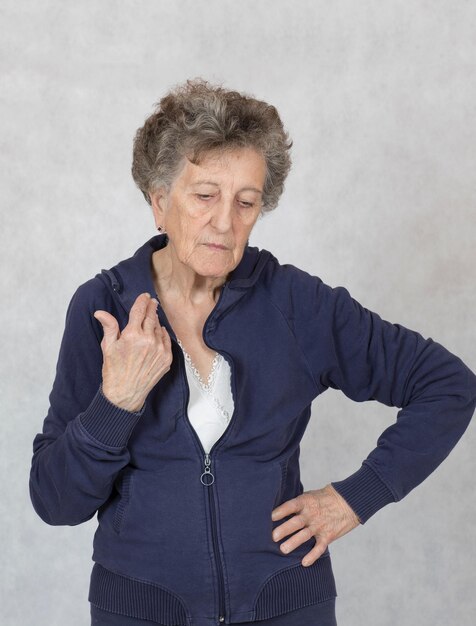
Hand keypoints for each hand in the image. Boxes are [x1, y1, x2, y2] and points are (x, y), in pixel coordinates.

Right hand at [93, 292, 172, 411]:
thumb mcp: (108, 347)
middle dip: (151, 308)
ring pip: (160, 329)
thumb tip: (100, 312)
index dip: (142, 301)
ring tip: (153, 317)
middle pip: (151, 317)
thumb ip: (108, 327)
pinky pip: (167, 341)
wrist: (125, 394)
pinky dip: (164, 334)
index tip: (145, 296)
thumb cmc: (114, 371)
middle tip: (152, 302)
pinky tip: (160, 331)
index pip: (139, 311)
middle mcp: (148, 341)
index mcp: (132, 335)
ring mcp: (159, 350)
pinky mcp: (167, 359)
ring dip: (156, 321)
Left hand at [271, 484, 359, 566]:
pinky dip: (312, 556)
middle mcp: (312, 514)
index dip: (281, 511)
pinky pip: (319, 547)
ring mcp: (320, 525)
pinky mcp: (328, 536)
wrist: (348, 502)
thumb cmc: (324, 498)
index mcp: (306, 502)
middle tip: (273, 537)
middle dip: (284, 529)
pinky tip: (304, 563)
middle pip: (296, 522)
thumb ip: (297, 503)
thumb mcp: (310, 495)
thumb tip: (278, 510)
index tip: (270, 517)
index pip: (291, 506)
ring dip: (294, 543)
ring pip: (305, 535)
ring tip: (283, 550)